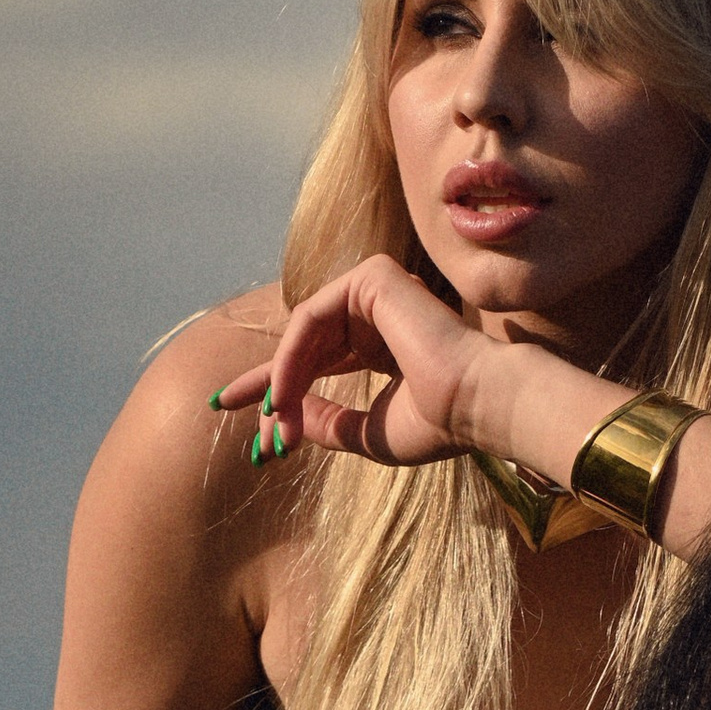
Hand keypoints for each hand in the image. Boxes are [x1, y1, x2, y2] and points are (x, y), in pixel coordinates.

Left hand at [215, 257, 488, 470]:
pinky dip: (291, 355)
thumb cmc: (441, 423)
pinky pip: (311, 317)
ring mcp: (377, 291)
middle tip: (231, 408)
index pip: (324, 360)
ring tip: (274, 418)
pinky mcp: (372, 277)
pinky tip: (283, 390)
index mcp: (387, 346)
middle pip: (307, 344)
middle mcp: (380, 314)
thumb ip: (327, 423)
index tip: (249, 415)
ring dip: (280, 378)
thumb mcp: (369, 432)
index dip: (284, 385)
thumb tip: (284, 417)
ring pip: (305, 333)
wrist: (479, 403)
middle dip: (270, 381)